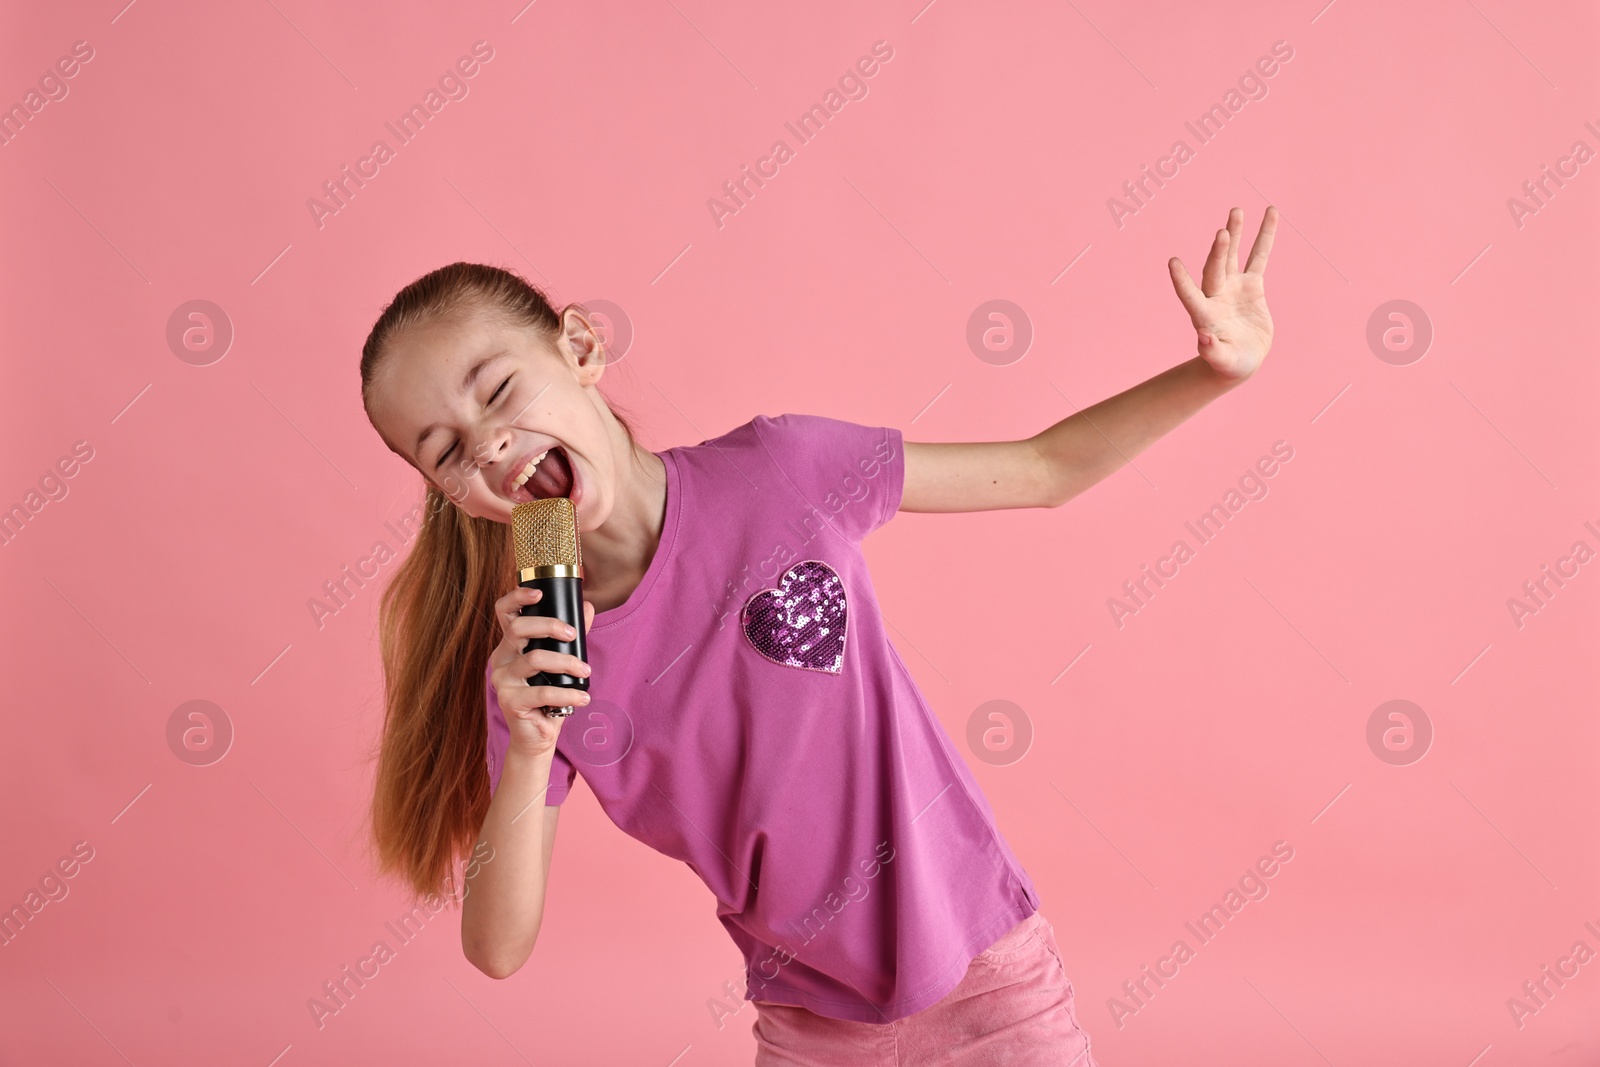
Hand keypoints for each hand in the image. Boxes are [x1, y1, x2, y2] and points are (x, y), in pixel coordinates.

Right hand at [488, 587, 595, 758]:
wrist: (538, 734)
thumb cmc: (548, 696)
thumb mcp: (560, 662)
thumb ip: (571, 636)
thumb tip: (587, 607)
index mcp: (510, 645)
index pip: (505, 612)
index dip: (517, 597)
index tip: (539, 593)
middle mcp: (501, 658)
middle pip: (518, 629)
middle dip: (550, 626)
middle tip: (573, 636)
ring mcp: (501, 680)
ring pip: (534, 659)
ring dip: (566, 663)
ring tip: (586, 672)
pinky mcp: (509, 701)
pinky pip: (541, 692)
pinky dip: (567, 693)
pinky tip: (583, 697)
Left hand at [1168, 205, 1277, 380]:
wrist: (1240, 359)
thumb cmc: (1228, 365)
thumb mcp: (1223, 362)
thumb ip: (1212, 351)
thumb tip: (1203, 338)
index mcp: (1204, 315)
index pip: (1190, 295)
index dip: (1181, 281)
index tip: (1172, 263)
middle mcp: (1215, 295)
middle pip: (1215, 269)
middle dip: (1218, 252)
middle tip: (1222, 232)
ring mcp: (1232, 287)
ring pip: (1232, 256)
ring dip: (1235, 234)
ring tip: (1236, 211)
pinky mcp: (1251, 285)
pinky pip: (1259, 257)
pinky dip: (1265, 237)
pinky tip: (1270, 214)